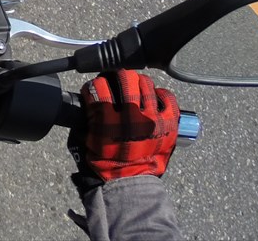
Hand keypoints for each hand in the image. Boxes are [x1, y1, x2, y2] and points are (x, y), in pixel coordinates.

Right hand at [70, 70, 178, 189]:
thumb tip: (91, 99)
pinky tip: (154, 96)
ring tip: (136, 87)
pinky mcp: (168, 125)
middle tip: (117, 81)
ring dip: (138, 82)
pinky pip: (168, 99)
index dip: (95, 85)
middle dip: (118, 76)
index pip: (98, 86)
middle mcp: (131, 116)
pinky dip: (161, 94)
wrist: (130, 182)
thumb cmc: (107, 163)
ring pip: (146, 84)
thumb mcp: (89, 139)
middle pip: (126, 78)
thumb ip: (90, 117)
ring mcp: (152, 119)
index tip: (96, 88)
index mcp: (108, 119)